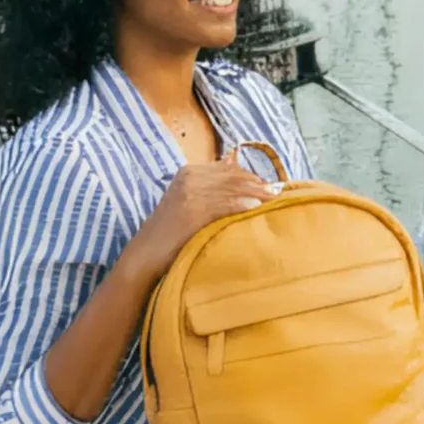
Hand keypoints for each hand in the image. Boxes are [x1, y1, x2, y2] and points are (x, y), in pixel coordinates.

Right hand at [124, 158, 276, 277]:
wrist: (145, 254)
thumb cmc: (171, 234)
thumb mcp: (188, 204)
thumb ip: (211, 191)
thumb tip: (244, 187)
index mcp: (189, 172)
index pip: (229, 169)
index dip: (251, 177)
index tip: (269, 186)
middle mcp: (189, 178)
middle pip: (232, 176)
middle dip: (257, 184)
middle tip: (278, 194)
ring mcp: (189, 193)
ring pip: (231, 189)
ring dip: (255, 194)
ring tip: (273, 201)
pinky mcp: (191, 210)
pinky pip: (222, 205)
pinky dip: (240, 206)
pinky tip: (255, 210)